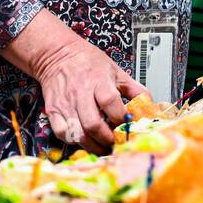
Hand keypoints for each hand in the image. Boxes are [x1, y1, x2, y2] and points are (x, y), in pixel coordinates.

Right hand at [35, 39, 144, 154]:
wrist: (58, 55)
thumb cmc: (89, 63)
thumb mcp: (116, 70)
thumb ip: (134, 88)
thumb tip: (149, 105)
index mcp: (98, 80)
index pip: (110, 102)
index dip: (121, 117)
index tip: (128, 125)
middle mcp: (80, 93)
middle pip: (93, 124)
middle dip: (107, 139)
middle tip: (116, 142)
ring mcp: (65, 104)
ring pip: (78, 133)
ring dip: (93, 145)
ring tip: (103, 146)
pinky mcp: (53, 111)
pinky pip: (62, 133)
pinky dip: (74, 141)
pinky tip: (85, 139)